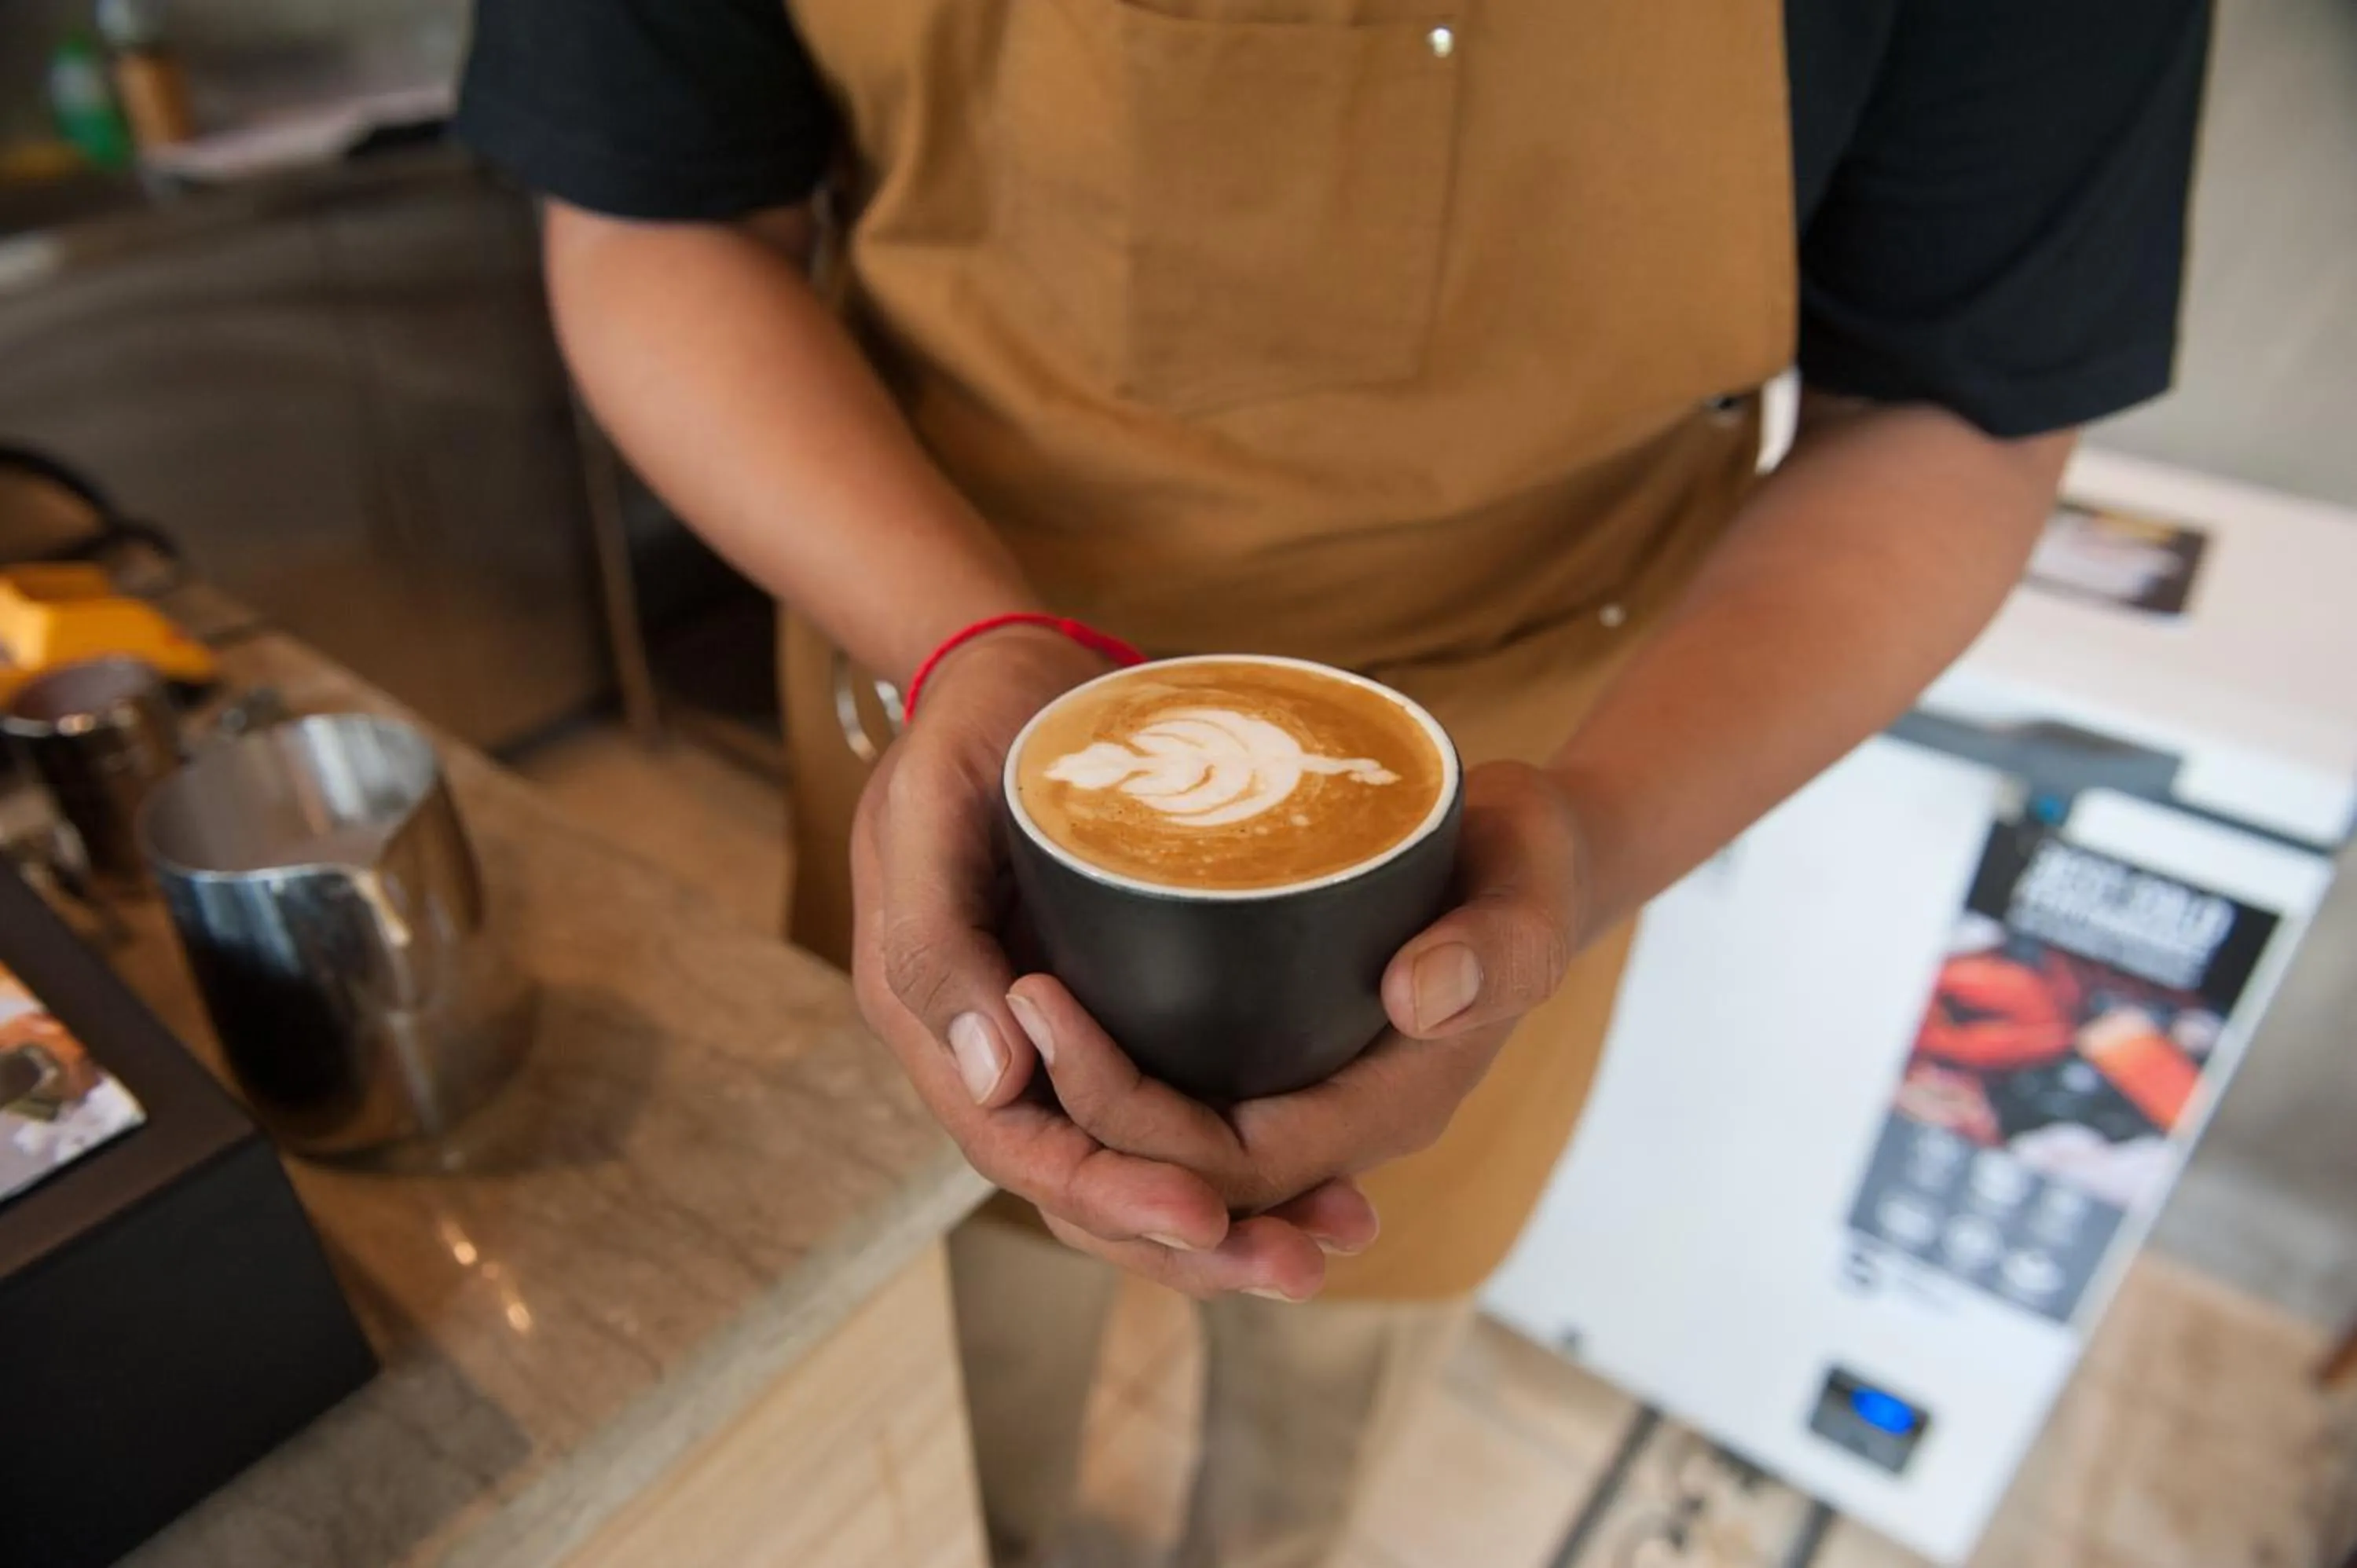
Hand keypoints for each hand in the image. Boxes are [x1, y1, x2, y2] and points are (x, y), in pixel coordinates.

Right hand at [851, 630, 1379, 1297]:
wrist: (1007, 673)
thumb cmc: (968, 727)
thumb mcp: (927, 807)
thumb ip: (934, 937)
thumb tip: (994, 1078)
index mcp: (933, 1017)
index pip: (1020, 1147)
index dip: (1108, 1191)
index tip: (1202, 1215)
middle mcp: (991, 1048)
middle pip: (1084, 1183)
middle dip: (1184, 1239)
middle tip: (1295, 1265)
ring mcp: (1051, 1035)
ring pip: (1130, 1161)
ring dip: (1222, 1218)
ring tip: (1326, 1246)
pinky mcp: (1110, 1007)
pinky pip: (1167, 1106)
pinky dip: (1232, 1152)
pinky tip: (1318, 1175)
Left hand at [1008, 760, 1586, 1240]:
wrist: (1528, 858)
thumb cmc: (1526, 865)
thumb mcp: (1526, 890)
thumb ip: (1492, 950)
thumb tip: (1415, 997)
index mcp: (1389, 1106)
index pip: (1232, 1161)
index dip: (1126, 1110)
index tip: (1042, 1002)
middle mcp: (1336, 1124)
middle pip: (1178, 1177)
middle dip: (1079, 1120)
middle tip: (1004, 1002)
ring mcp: (1300, 1098)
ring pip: (1164, 1158)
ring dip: (1081, 1113)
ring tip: (1006, 1011)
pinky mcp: (1271, 1059)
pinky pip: (1173, 1104)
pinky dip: (1107, 1082)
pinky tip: (1047, 1017)